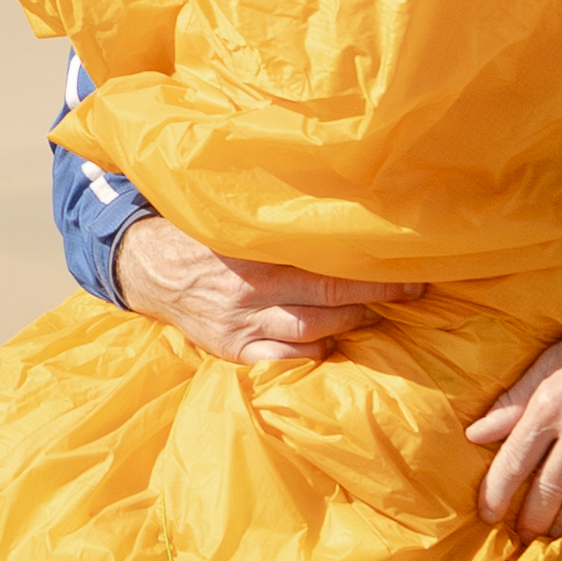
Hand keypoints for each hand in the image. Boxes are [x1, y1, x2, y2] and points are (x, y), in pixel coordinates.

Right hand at [112, 218, 413, 365]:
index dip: (368, 261)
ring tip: (373, 315)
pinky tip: (330, 342)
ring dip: (350, 324)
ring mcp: (244, 324)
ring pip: (312, 329)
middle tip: (412, 290)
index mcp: (256, 250)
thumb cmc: (203, 238)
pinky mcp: (234, 350)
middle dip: (376, 295)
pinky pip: (284, 360)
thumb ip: (276, 219)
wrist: (149, 269)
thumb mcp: (235, 219)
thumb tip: (336, 200)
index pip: (324, 256)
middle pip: (329, 295)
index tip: (405, 258)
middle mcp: (253, 288)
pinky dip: (313, 353)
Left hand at [466, 264, 561, 542]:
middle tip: (524, 538)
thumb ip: (513, 402)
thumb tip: (474, 435)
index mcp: (550, 406)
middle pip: (549, 490)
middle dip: (532, 521)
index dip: (496, 495)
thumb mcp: (550, 363)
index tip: (487, 516)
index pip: (513, 463)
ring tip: (557, 531)